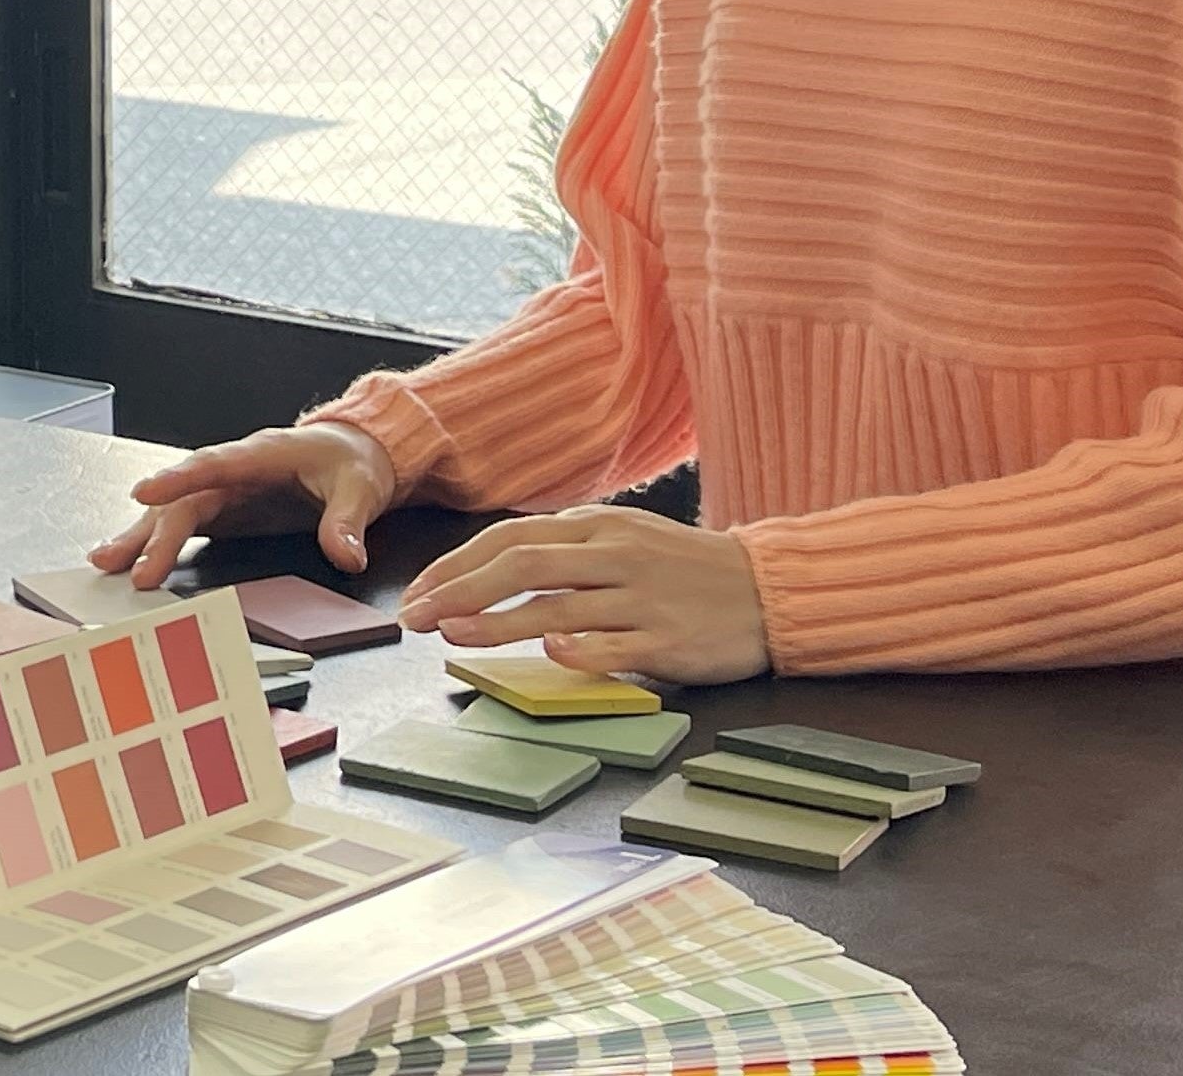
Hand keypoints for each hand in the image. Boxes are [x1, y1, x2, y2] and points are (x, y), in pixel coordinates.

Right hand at [90, 422, 397, 587]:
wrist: (352, 453)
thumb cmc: (351, 463)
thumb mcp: (361, 489)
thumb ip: (347, 521)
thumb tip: (345, 555)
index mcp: (262, 454)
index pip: (215, 465)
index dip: (179, 478)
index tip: (145, 493)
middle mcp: (233, 470)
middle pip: (184, 497)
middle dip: (153, 531)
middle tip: (128, 566)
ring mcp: (223, 490)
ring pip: (173, 510)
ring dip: (140, 536)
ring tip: (104, 561)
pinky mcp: (222, 510)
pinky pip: (181, 524)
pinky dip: (153, 542)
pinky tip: (128, 560)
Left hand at [400, 506, 769, 685]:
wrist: (765, 588)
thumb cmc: (683, 568)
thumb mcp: (623, 539)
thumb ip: (566, 552)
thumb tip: (492, 570)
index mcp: (597, 527)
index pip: (510, 538)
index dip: (458, 564)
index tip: (418, 591)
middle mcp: (615, 555)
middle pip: (524, 566)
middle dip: (461, 589)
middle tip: (417, 616)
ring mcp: (642, 597)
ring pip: (559, 606)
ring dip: (499, 622)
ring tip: (453, 636)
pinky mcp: (669, 639)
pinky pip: (616, 645)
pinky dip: (581, 650)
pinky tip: (549, 656)